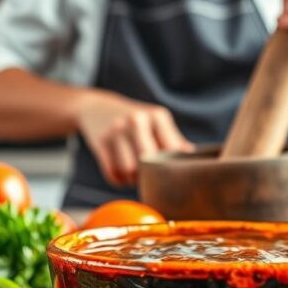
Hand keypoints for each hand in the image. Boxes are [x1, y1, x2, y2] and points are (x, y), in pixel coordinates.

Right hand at [75, 90, 193, 186]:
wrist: (95, 107)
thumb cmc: (134, 121)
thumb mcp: (155, 123)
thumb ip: (174, 142)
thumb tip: (193, 161)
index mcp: (157, 116)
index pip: (172, 151)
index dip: (170, 168)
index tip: (167, 173)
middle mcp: (137, 120)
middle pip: (149, 162)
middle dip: (149, 174)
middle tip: (148, 175)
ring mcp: (116, 130)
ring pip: (129, 171)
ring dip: (132, 179)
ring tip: (133, 174)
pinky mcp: (99, 142)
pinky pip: (112, 174)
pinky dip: (118, 180)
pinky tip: (120, 173)